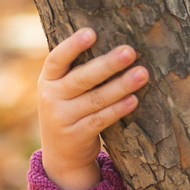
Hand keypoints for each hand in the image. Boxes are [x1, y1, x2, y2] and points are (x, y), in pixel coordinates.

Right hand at [37, 28, 148, 189]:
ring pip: (96, 99)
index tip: (91, 32)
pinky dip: (118, 109)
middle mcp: (51, 98)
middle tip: (130, 51)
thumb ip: (76, 71)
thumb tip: (113, 44)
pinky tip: (134, 100)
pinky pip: (101, 120)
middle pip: (82, 78)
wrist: (61, 156)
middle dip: (108, 64)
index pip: (56, 59)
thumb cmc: (69, 110)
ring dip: (121, 86)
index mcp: (47, 80)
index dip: (72, 46)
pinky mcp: (77, 136)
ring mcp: (62, 119)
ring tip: (142, 74)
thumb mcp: (62, 91)